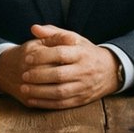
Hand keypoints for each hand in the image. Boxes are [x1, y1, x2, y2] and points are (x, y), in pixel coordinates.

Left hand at [0, 25, 119, 109]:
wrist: (110, 71)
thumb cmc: (85, 52)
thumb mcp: (74, 39)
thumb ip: (53, 33)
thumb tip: (34, 28)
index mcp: (82, 53)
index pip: (61, 53)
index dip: (42, 56)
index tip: (27, 58)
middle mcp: (84, 70)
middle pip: (59, 75)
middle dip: (39, 76)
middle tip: (23, 75)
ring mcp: (84, 86)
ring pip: (60, 92)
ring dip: (39, 92)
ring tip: (24, 88)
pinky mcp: (81, 99)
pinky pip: (62, 104)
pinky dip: (45, 103)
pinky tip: (32, 100)